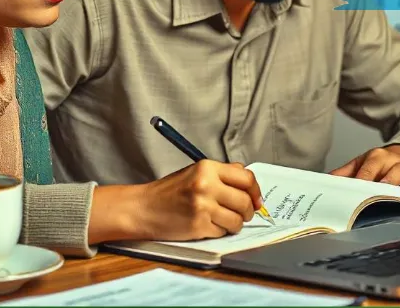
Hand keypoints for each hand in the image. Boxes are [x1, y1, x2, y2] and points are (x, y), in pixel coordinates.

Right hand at [133, 160, 263, 241]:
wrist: (143, 208)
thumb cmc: (169, 192)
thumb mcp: (195, 172)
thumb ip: (222, 173)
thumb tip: (248, 181)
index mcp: (207, 167)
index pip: (246, 178)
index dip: (255, 191)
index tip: (256, 199)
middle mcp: (206, 184)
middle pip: (245, 201)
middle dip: (248, 211)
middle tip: (243, 214)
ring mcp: (202, 206)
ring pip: (237, 220)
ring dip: (235, 224)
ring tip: (223, 220)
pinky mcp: (198, 225)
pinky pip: (223, 231)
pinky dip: (219, 231)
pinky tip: (208, 225)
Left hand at [329, 145, 399, 196]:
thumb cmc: (384, 162)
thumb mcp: (364, 163)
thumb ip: (346, 172)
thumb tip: (328, 181)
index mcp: (375, 157)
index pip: (365, 170)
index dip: (358, 181)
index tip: (350, 192)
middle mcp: (390, 161)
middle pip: (382, 170)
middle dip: (375, 182)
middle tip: (368, 194)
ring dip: (394, 183)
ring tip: (389, 192)